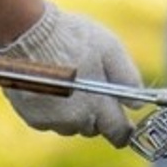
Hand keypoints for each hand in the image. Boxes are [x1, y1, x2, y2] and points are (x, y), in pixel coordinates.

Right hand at [0, 0, 139, 146]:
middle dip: (97, 113)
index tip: (127, 125)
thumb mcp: (110, 48)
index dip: (124, 130)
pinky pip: (51, 120)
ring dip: (75, 112)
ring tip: (70, 81)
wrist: (28, 34)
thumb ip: (127, 77)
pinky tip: (53, 84)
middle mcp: (74, 120)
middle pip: (94, 128)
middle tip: (92, 87)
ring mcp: (51, 122)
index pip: (118, 133)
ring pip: (72, 125)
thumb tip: (138, 103)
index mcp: (97, 105)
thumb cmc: (72, 37)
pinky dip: (54, 109)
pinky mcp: (32, 119)